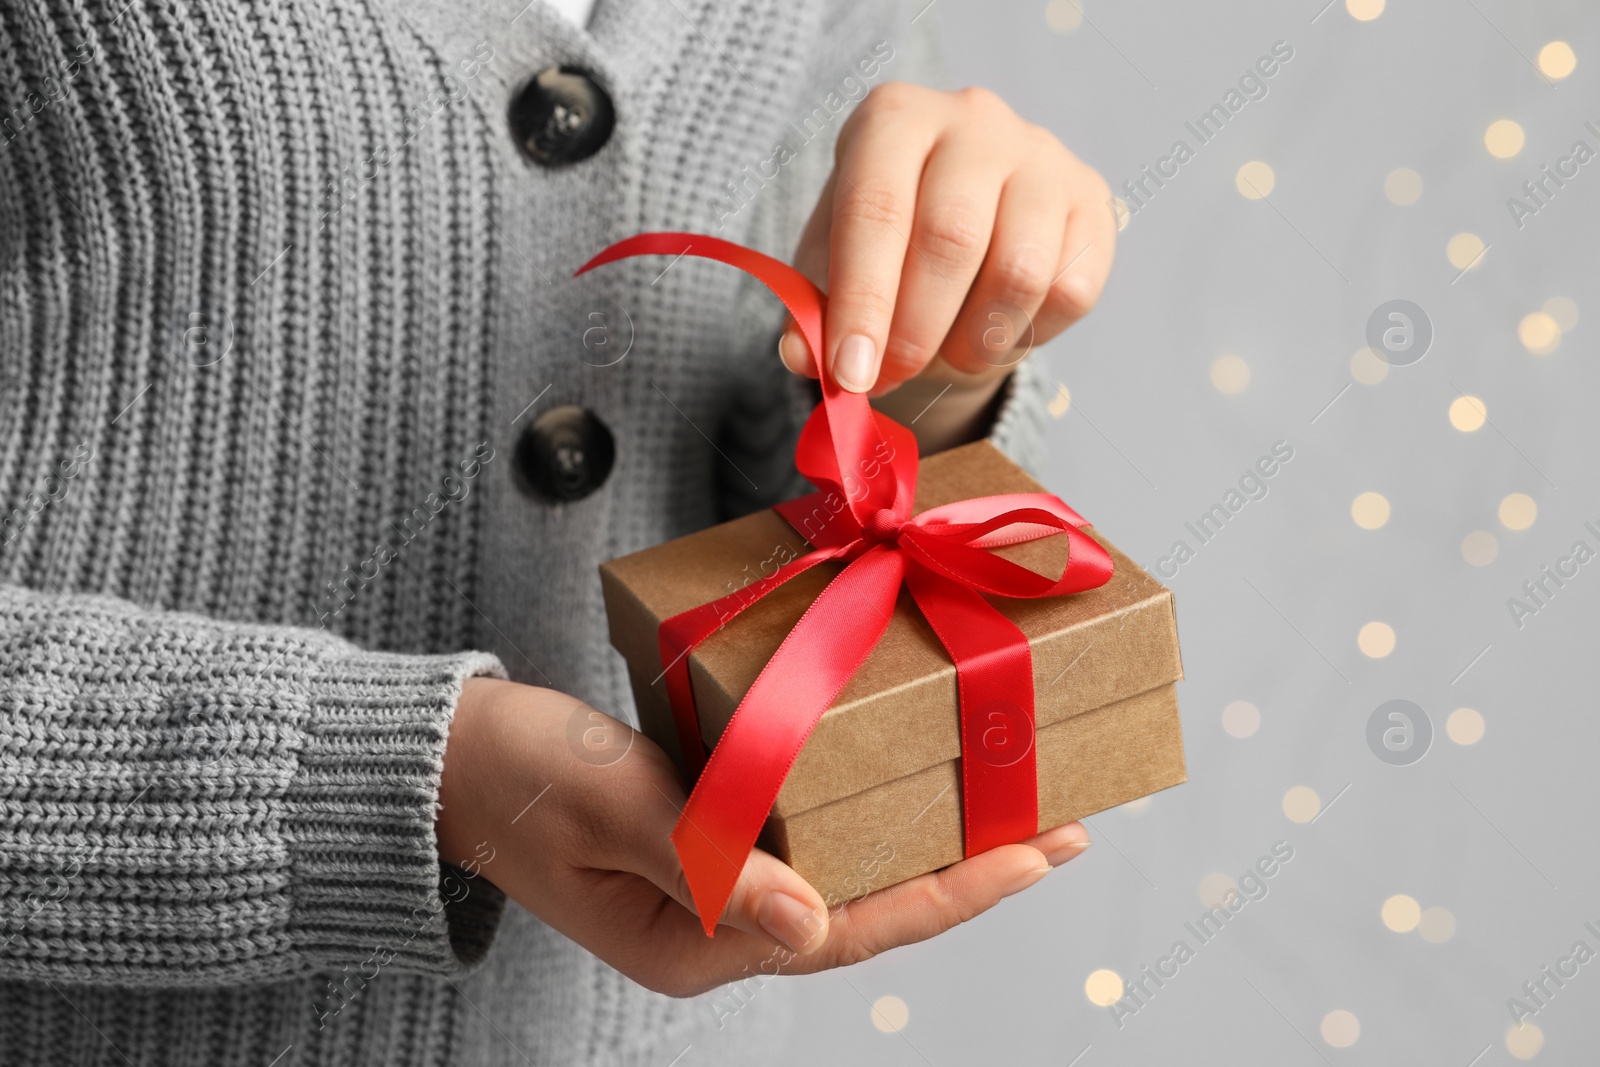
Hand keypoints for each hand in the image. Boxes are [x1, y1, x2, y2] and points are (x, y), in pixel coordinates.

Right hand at [437, 677, 1091, 996]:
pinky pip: (808, 827)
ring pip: (845, 866)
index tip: (1039, 850)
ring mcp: (716, 884)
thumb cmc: (513, 774)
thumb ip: (709, 864)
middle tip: (1064, 818)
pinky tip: (909, 771)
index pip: (851, 928)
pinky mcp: (710, 835)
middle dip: (965, 866)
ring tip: (1012, 795)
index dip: (951, 891)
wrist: (443, 754)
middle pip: (867, 905)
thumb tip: (813, 929)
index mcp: (696, 944)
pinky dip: (865, 801)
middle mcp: (719, 927)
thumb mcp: (610, 808)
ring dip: (925, 834)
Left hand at [780, 82, 1114, 448]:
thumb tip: (804, 355)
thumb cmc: (884, 242)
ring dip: (975, 342)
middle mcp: (973, 119)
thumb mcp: (832, 264)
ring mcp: (1042, 155)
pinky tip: (995, 332)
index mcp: (894, 118)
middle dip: (915, 330)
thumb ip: (813, 306)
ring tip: (946, 358)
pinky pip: (1070, 290)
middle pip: (950, 238)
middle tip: (890, 378)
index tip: (851, 374)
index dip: (862, 303)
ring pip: (1019, 271)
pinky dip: (1028, 334)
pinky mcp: (1091, 200)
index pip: (876, 212)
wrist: (963, 225)